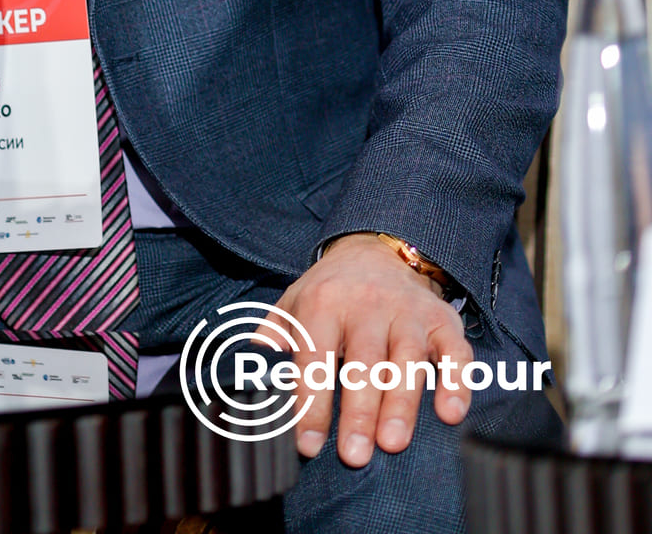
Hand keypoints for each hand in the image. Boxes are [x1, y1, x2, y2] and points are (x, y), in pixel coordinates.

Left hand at [273, 234, 472, 467]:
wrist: (374, 249)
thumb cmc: (328, 293)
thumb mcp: (292, 305)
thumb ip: (271, 339)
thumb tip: (248, 373)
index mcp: (323, 303)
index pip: (314, 358)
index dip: (310, 403)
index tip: (308, 446)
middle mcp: (367, 304)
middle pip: (363, 361)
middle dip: (359, 410)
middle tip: (355, 455)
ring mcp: (408, 311)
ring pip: (407, 359)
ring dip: (402, 403)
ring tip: (393, 443)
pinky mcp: (442, 320)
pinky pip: (455, 351)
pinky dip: (456, 382)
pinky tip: (450, 414)